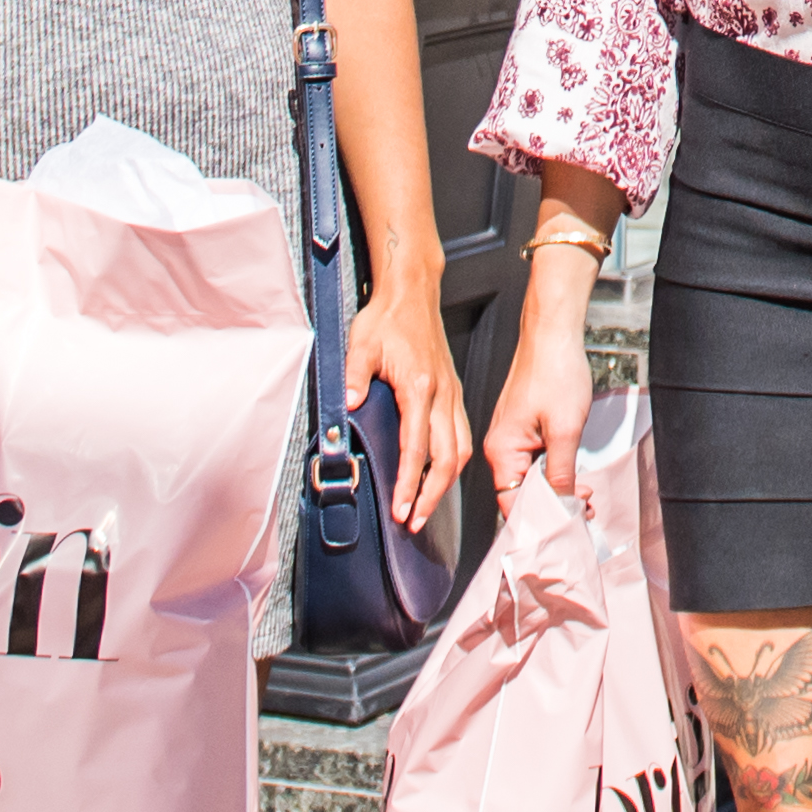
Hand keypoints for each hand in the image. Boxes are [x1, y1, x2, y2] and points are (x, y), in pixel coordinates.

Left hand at [350, 284, 469, 523]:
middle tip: (415, 521)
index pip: (416, 448)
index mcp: (419, 387)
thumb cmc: (388, 316)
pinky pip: (462, 433)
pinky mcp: (453, 391)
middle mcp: (441, 395)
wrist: (412, 291)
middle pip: (448, 458)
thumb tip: (349, 405)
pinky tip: (442, 471)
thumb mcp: (361, 343)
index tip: (401, 509)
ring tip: (428, 505)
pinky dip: (455, 460)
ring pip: (461, 448)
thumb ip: (355, 376)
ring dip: (447, 482)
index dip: (409, 484)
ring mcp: (451, 393)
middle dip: (433, 495)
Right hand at [479, 278, 597, 501]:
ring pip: (532, 478)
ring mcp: (512, 436)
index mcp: (502, 450)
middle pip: (522, 494)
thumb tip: (561, 507)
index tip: (565, 532)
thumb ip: (561, 474)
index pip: (513, 506)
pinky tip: (575, 474)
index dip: (540, 523)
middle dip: (554, 506)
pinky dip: (555, 471)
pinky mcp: (525, 427)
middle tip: (584, 512)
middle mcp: (501, 446)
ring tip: (585, 495)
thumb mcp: (565, 430)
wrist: (555, 330)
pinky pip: (536, 460)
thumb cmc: (555, 369)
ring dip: (558, 489)